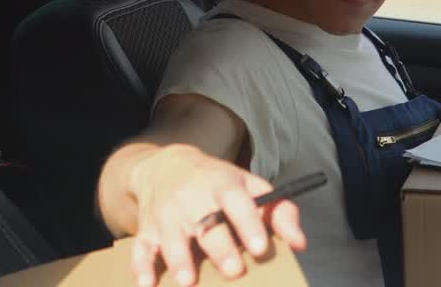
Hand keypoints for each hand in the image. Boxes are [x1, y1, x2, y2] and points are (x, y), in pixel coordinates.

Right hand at [126, 144, 305, 286]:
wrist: (165, 166)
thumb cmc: (217, 184)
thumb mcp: (249, 185)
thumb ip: (280, 211)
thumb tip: (300, 243)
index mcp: (222, 185)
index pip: (236, 201)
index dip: (247, 223)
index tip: (259, 247)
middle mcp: (192, 199)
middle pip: (205, 224)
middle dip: (219, 248)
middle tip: (233, 271)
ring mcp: (167, 215)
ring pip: (171, 238)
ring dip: (179, 260)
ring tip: (188, 282)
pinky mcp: (147, 230)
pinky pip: (141, 249)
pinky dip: (141, 267)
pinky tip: (146, 285)